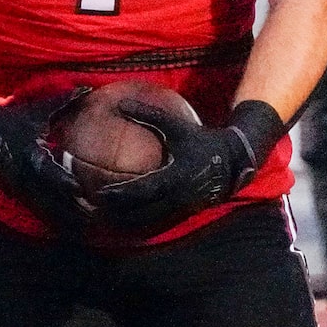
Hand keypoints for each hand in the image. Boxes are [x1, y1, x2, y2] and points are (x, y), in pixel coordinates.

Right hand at [0, 87, 88, 234]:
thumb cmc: (15, 118)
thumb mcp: (38, 110)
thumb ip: (64, 102)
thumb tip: (88, 88)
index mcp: (30, 153)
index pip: (47, 171)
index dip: (63, 181)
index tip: (80, 189)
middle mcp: (24, 174)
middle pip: (49, 198)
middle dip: (71, 209)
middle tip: (96, 217)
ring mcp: (19, 187)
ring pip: (44, 210)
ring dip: (65, 220)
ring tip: (89, 227)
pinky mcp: (18, 195)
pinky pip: (39, 212)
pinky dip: (55, 221)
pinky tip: (73, 228)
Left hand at [91, 98, 283, 236]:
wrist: (232, 161)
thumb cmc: (201, 140)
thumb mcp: (176, 126)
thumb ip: (148, 115)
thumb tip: (120, 103)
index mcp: (174, 176)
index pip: (141, 189)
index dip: (120, 193)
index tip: (100, 193)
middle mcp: (177, 196)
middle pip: (141, 211)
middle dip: (116, 212)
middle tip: (94, 209)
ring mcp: (181, 207)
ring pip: (148, 221)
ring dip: (125, 222)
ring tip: (103, 219)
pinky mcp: (183, 212)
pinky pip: (156, 221)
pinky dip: (138, 223)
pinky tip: (123, 221)